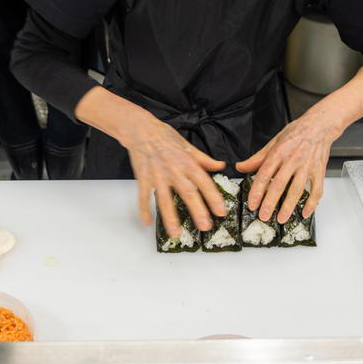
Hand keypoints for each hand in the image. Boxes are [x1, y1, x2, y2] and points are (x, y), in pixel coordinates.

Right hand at [73, 86, 226, 236]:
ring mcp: (157, 175)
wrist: (141, 130)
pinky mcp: (143, 178)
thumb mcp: (188, 146)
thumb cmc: (165, 136)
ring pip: (164, 200)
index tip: (221, 211)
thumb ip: (204, 159)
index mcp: (187, 162)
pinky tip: (147, 222)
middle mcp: (174, 170)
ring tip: (176, 233)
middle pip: (187, 193)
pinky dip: (144, 210)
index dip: (213, 197)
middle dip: (197, 211)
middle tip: (205, 226)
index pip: (204, 182)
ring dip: (170, 218)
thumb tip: (221, 166)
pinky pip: (143, 197)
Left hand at [236, 108, 340, 223]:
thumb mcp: (273, 142)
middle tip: (263, 216)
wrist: (319, 125)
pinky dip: (312, 203)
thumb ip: (257, 158)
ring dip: (289, 206)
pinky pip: (317, 190)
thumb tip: (241, 167)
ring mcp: (307, 166)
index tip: (252, 204)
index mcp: (278, 152)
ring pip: (297, 189)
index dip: (257, 191)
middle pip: (279, 184)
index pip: (264, 174)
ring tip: (281, 218)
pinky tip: (305, 213)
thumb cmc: (296, 133)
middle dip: (270, 203)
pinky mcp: (319, 170)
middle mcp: (292, 160)